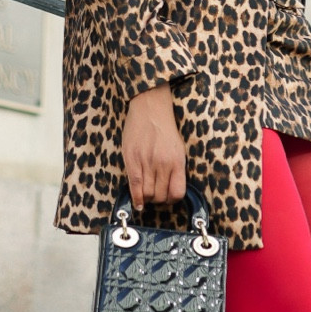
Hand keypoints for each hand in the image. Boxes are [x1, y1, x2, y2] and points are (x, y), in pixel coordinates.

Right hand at [121, 83, 186, 209]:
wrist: (150, 109)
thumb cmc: (164, 129)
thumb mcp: (178, 149)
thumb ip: (176, 169)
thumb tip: (171, 190)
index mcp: (177, 161)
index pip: (177, 192)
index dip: (172, 200)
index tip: (168, 199)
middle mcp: (163, 164)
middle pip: (161, 195)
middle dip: (158, 200)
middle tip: (155, 196)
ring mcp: (147, 162)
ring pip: (147, 193)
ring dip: (147, 199)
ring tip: (146, 196)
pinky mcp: (132, 160)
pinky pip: (134, 186)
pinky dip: (136, 198)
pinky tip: (138, 203)